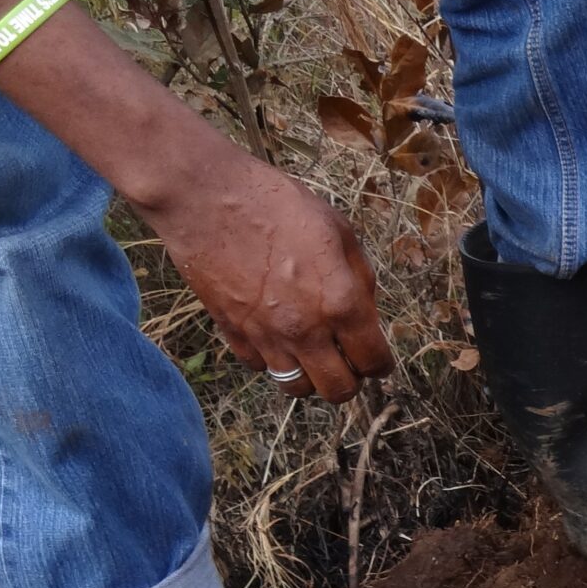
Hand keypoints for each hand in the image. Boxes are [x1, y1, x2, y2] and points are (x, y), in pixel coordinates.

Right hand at [137, 146, 391, 402]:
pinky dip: (271, 359)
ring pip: (296, 388)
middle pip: (338, 391)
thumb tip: (367, 311)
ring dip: (310, 376)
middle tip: (347, 361)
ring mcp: (265, 335)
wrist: (205, 196)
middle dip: (350, 381)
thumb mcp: (339, 230)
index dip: (381, 365)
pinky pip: (259, 366)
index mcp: (340, 303)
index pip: (374, 362)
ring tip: (312, 353)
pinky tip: (276, 336)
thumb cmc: (276, 203)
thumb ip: (360, 278)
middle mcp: (305, 329)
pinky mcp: (231, 331)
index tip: (377, 359)